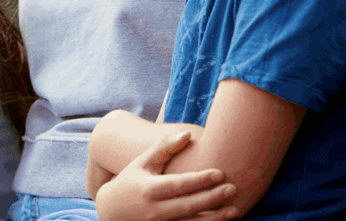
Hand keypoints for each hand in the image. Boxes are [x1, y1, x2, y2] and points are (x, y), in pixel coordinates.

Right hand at [95, 133, 237, 220]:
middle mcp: (156, 211)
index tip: (220, 173)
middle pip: (190, 206)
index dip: (200, 180)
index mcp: (150, 190)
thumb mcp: (142, 162)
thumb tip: (187, 134)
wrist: (111, 213)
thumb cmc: (129, 181)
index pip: (179, 185)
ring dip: (215, 219)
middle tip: (233, 189)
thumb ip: (164, 147)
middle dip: (213, 199)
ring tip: (235, 210)